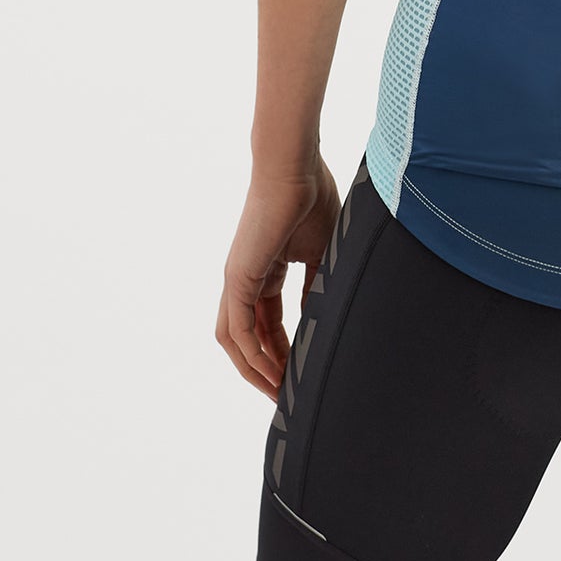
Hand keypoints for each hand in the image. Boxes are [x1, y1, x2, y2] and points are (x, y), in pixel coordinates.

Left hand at [214, 156, 340, 400]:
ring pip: (236, 340)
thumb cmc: (311, 194)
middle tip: (286, 393)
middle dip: (265, 368)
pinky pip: (239, 329)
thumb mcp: (321, 248)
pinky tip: (272, 372)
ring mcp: (237, 278)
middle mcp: (244, 278)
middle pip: (246, 337)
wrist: (295, 166)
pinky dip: (252, 355)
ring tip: (278, 392)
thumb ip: (318, 281)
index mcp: (264, 270)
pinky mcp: (238, 277)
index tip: (301, 371)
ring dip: (254, 369)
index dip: (282, 350)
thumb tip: (325, 311)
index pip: (267, 322)